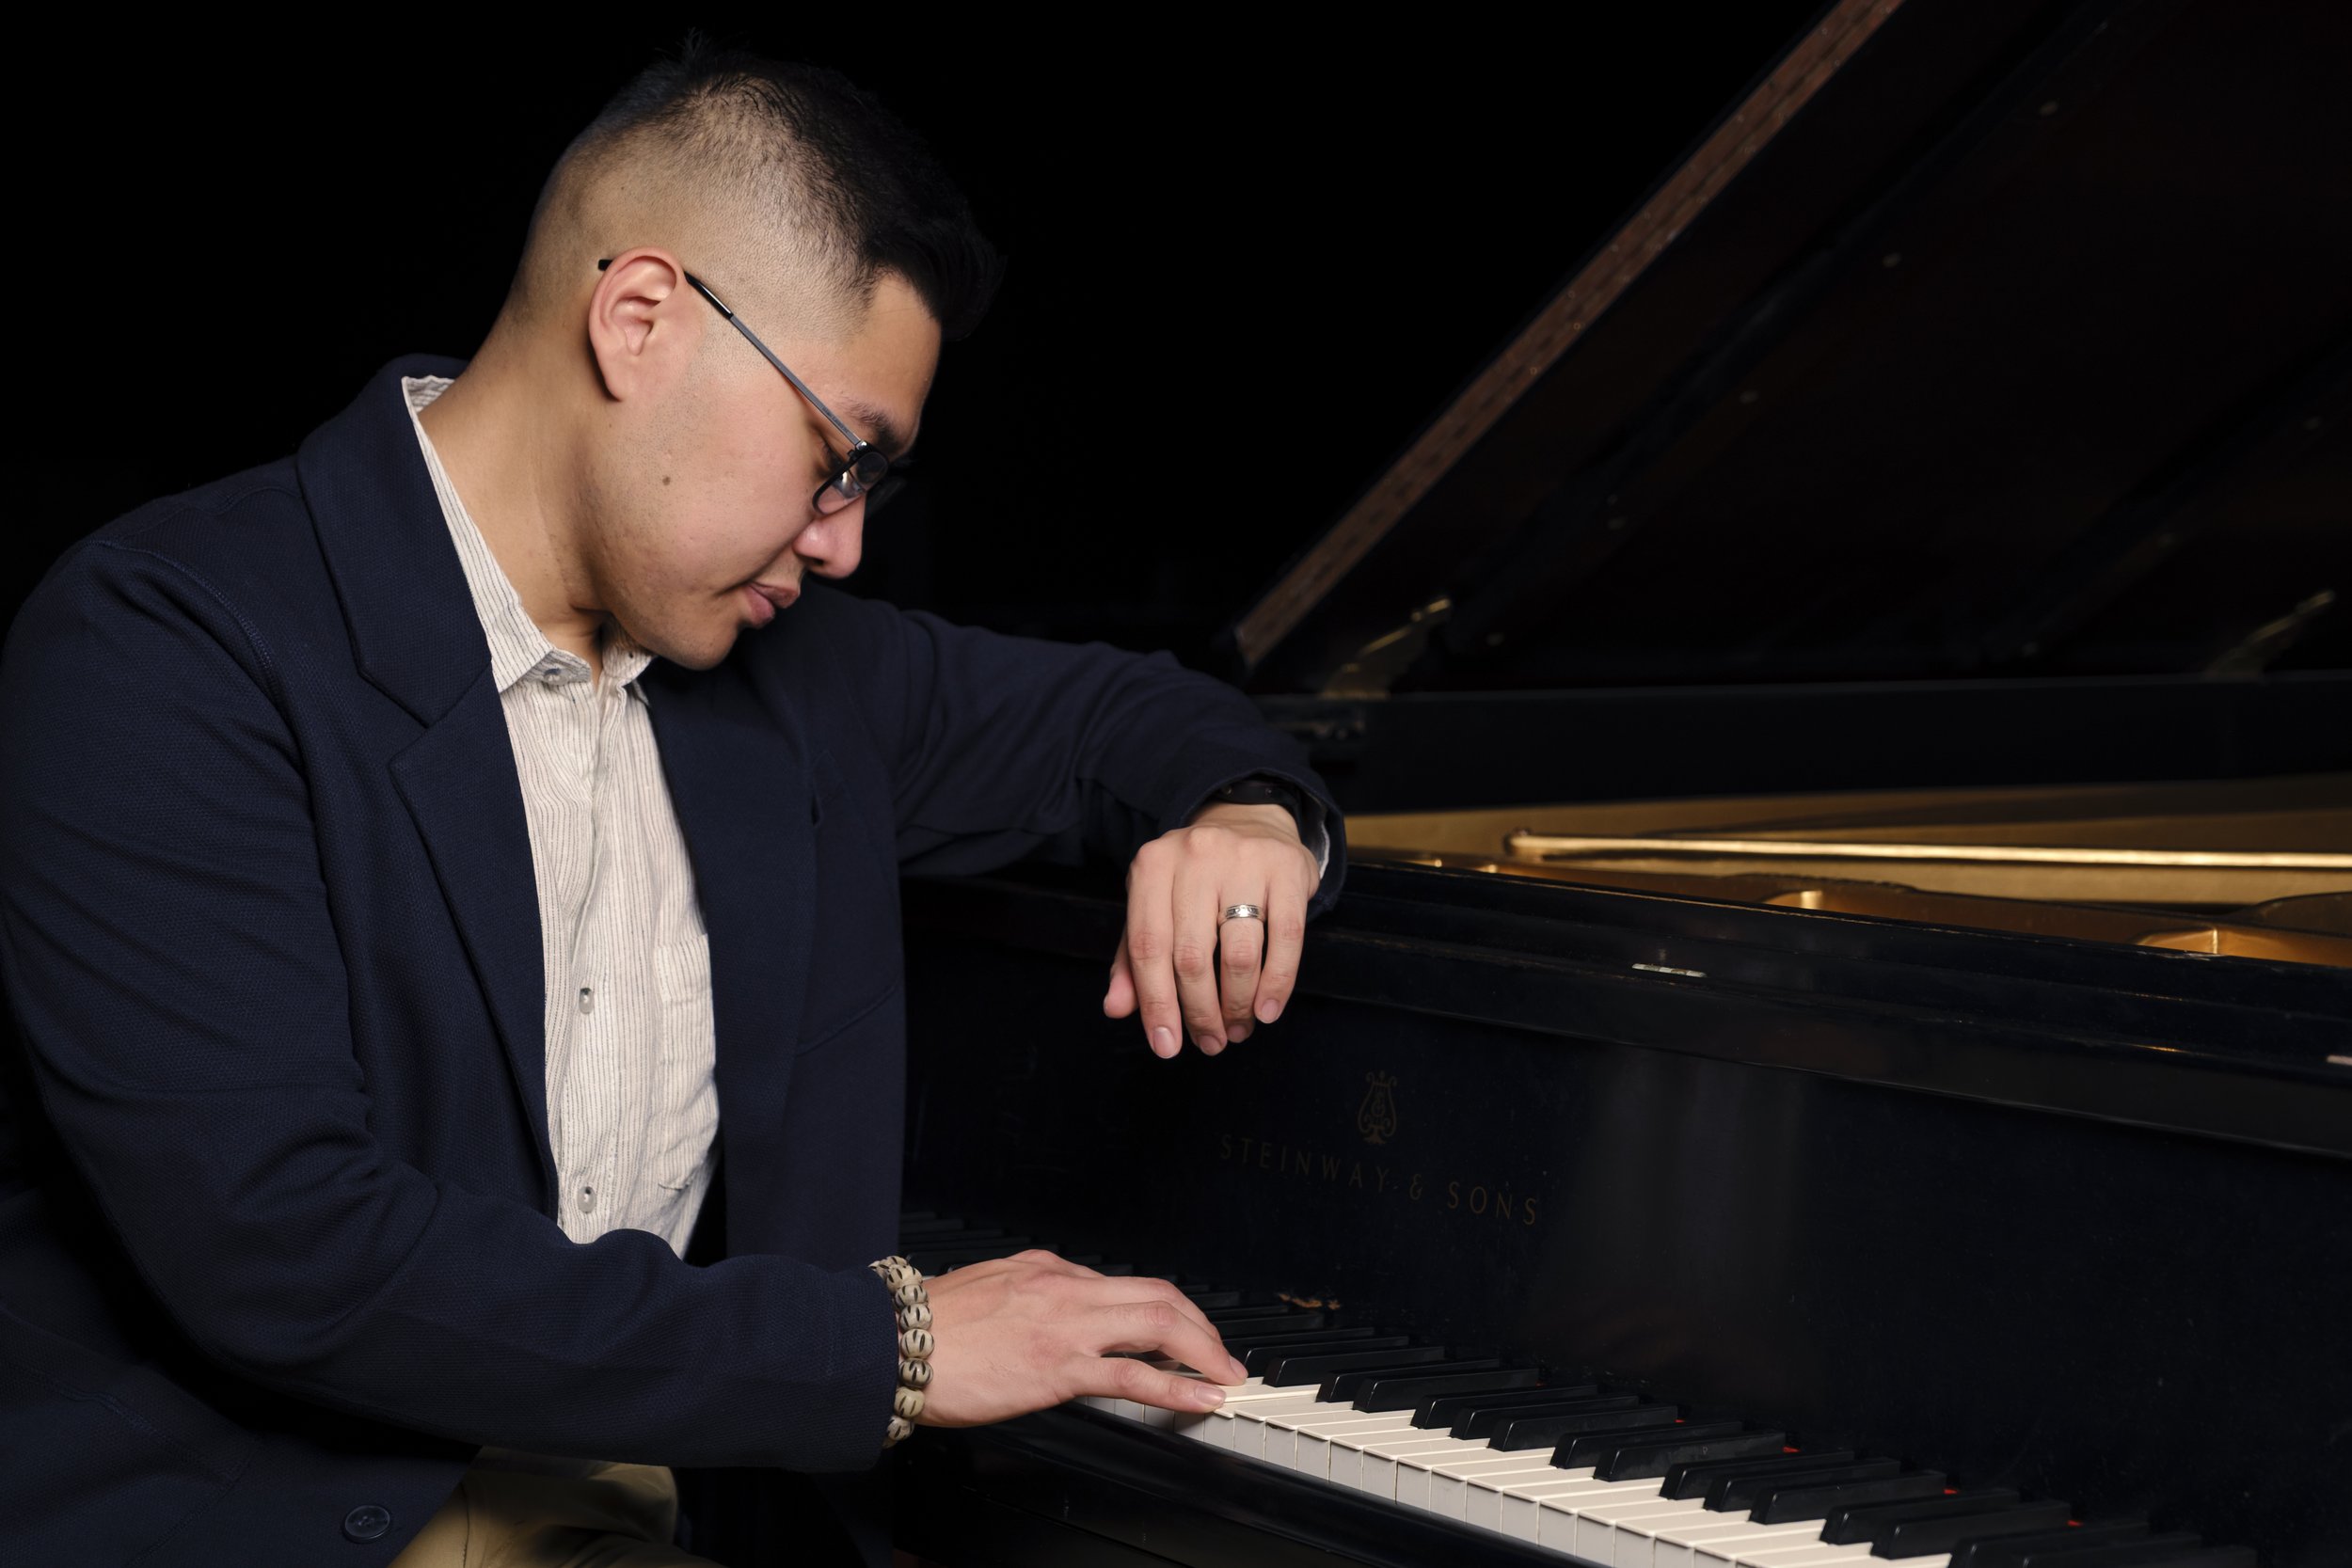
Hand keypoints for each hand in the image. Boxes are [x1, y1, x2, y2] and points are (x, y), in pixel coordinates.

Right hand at [916, 1250, 1247, 1425]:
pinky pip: (1136, 1375)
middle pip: (1159, 1294)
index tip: (1179, 1332)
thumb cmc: (930, 1324)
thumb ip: (1031, 1290)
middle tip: (1220, 1352)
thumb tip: (1059, 1303)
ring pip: (1160, 1323)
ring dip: (1204, 1350)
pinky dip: (1180, 1385)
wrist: (892, 1344)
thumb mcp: (990, 1285)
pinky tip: (1201, 1397)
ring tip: (1224, 1374)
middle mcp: (1066, 1288)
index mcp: (1048, 1269)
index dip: (1163, 1310)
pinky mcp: (1059, 1367)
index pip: (1124, 1284)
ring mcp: (1067, 1326)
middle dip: (1200, 1325)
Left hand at [1104, 801, 1318, 1056]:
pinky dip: (1277, 983)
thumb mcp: (1154, 906)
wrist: (1249, 822)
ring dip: (1238, 1004)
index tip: (1166, 1046)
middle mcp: (1194, 857)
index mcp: (1151, 866)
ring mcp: (1243, 859)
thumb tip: (1116, 1009)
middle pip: (1191, 956)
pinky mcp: (1286, 868)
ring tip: (1237, 1029)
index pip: (1147, 948)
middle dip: (1200, 1012)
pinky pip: (1286, 938)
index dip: (1156, 1004)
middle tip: (1210, 1042)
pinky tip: (1267, 1010)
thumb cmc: (1193, 879)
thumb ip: (1131, 958)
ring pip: (1239, 953)